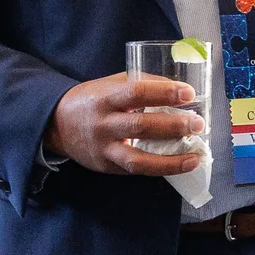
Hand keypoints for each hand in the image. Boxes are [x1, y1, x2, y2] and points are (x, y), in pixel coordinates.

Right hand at [44, 75, 206, 175]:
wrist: (56, 125)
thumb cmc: (93, 100)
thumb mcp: (111, 84)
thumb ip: (141, 83)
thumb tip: (179, 89)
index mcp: (105, 97)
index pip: (136, 92)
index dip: (163, 92)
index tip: (188, 93)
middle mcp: (102, 124)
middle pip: (140, 126)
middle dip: (172, 126)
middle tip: (198, 124)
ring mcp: (103, 149)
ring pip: (137, 159)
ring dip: (170, 160)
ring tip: (196, 157)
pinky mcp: (106, 167)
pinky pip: (135, 171)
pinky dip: (160, 169)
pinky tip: (181, 165)